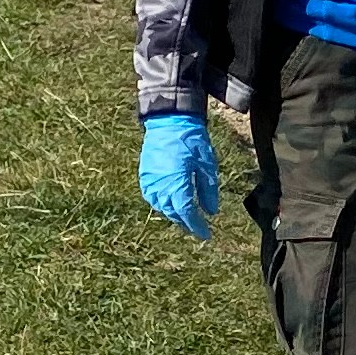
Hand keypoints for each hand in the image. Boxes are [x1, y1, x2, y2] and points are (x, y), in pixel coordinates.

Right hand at [137, 113, 218, 240]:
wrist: (169, 120)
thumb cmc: (191, 140)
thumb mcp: (206, 165)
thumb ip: (208, 190)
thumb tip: (211, 212)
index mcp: (177, 184)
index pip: (187, 213)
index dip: (196, 226)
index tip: (205, 234)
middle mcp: (160, 186)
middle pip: (173, 213)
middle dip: (186, 222)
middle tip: (197, 227)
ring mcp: (150, 181)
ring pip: (161, 207)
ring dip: (173, 214)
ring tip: (185, 216)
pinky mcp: (144, 175)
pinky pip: (151, 197)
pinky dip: (161, 203)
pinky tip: (170, 203)